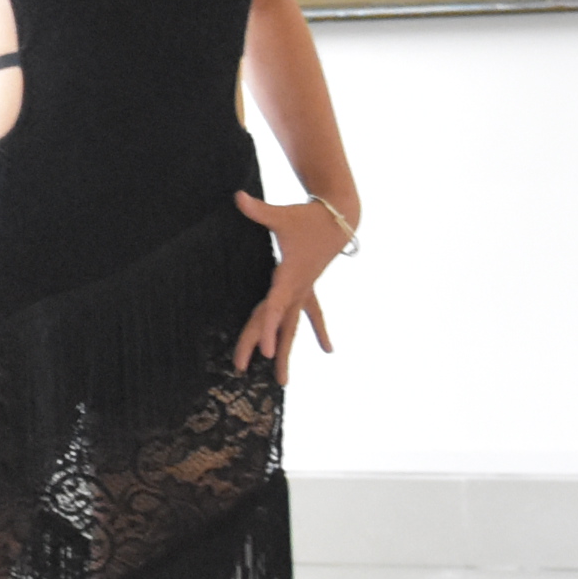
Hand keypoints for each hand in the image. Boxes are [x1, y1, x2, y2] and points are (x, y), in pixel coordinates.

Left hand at [230, 191, 344, 369]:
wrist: (340, 216)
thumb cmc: (307, 216)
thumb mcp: (282, 215)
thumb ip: (258, 210)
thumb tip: (237, 196)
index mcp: (289, 277)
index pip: (274, 308)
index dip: (266, 329)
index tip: (262, 352)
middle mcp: (297, 288)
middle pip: (275, 323)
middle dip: (258, 345)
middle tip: (240, 369)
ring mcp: (304, 290)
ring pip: (291, 325)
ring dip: (286, 351)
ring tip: (283, 382)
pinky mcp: (308, 286)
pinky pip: (311, 314)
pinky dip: (319, 330)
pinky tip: (329, 350)